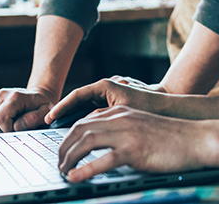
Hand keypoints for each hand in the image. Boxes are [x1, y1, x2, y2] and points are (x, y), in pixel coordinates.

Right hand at [0, 87, 56, 131]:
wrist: (38, 96)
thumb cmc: (41, 106)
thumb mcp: (44, 112)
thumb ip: (33, 119)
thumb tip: (17, 127)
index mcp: (15, 96)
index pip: (0, 118)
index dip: (7, 131)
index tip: (17, 132)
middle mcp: (1, 94)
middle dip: (3, 129)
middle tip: (16, 126)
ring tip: (12, 121)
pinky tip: (6, 120)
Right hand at [45, 76, 164, 126]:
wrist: (169, 105)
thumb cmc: (147, 106)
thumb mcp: (121, 113)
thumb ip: (100, 117)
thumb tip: (83, 125)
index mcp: (105, 85)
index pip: (76, 95)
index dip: (61, 107)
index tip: (50, 117)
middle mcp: (106, 87)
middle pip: (79, 101)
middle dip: (66, 113)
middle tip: (51, 126)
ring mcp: (110, 94)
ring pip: (87, 107)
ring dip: (76, 118)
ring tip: (63, 131)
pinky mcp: (114, 103)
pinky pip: (96, 111)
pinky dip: (88, 120)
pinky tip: (83, 133)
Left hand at [57, 106, 208, 181]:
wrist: (196, 139)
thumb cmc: (171, 138)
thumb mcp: (141, 127)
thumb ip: (121, 130)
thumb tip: (103, 146)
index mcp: (120, 113)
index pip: (84, 121)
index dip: (68, 136)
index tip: (61, 151)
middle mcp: (120, 118)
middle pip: (79, 129)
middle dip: (63, 147)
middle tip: (58, 164)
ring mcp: (127, 133)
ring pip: (86, 141)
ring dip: (70, 158)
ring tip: (63, 172)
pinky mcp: (135, 149)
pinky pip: (104, 159)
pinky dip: (86, 170)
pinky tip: (76, 178)